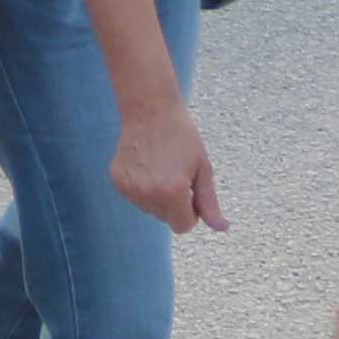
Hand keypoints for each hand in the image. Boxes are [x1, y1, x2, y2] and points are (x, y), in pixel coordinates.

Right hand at [108, 97, 224, 233]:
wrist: (151, 110)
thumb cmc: (182, 137)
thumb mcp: (203, 169)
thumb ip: (209, 202)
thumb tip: (221, 228)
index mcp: (172, 192)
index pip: (182, 226)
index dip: (191, 212)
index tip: (191, 191)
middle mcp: (148, 194)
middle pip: (165, 219)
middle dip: (174, 204)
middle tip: (176, 173)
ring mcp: (129, 188)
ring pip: (150, 209)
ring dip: (157, 196)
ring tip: (160, 167)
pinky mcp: (117, 180)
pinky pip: (134, 197)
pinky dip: (142, 188)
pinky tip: (146, 165)